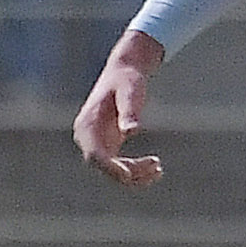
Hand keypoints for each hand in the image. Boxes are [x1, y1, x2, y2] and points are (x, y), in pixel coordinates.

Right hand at [74, 31, 167, 185]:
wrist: (123, 71)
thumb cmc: (126, 79)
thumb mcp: (129, 91)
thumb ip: (129, 110)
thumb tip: (131, 131)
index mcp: (87, 125)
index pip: (94, 155)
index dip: (110, 168)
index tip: (128, 175)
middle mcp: (87, 138)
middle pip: (104, 166)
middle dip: (128, 173)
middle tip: (155, 166)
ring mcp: (97, 143)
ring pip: (113, 171)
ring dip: (136, 175)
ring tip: (158, 168)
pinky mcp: (108, 146)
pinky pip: (121, 166)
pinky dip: (137, 170)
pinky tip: (156, 168)